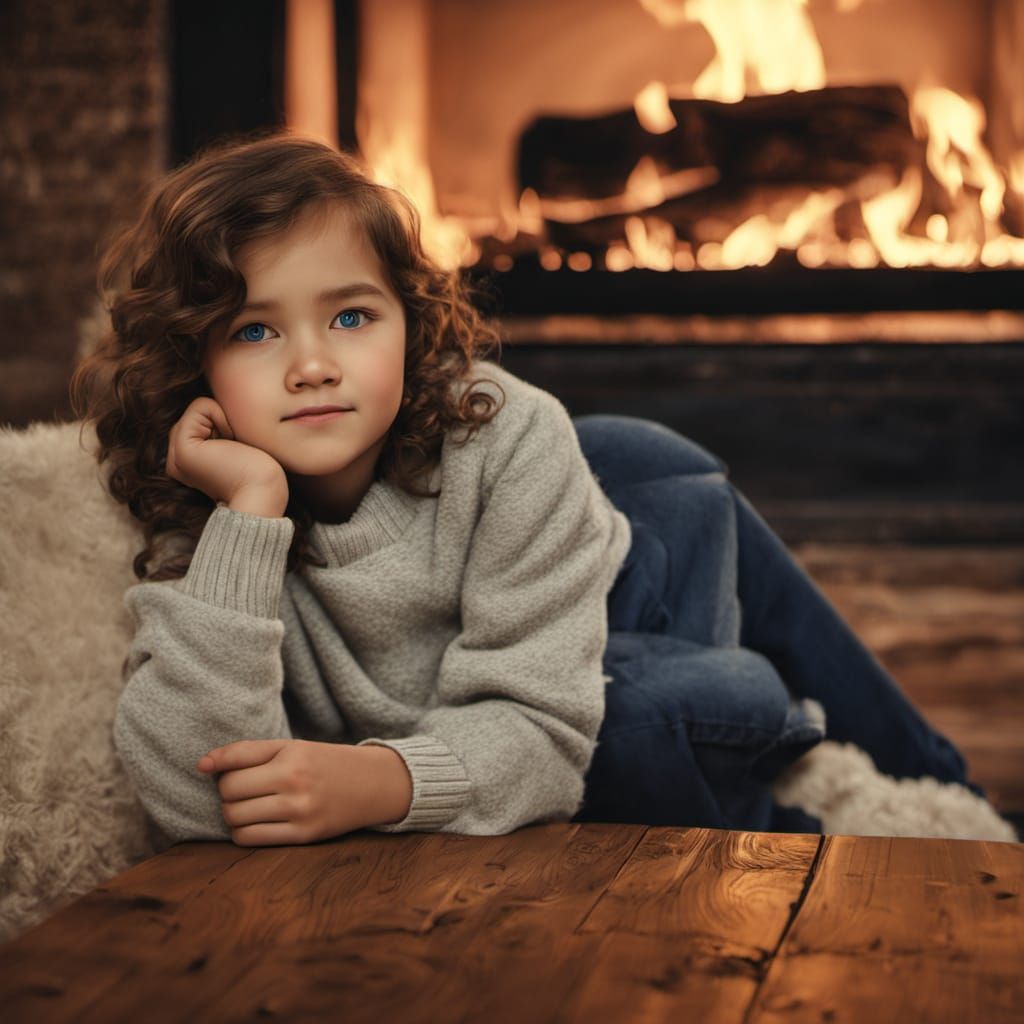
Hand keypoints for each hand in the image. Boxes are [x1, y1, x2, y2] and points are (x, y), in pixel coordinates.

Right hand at [166, 397, 287, 510]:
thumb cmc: (259, 468)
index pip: (199, 419)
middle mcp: (175, 461)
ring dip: (223, 421)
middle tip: (234, 451)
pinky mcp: (183, 449)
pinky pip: (200, 406)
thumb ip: (214, 428)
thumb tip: (215, 401)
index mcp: (185, 462)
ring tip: (231, 449)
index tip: (234, 452)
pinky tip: (228, 443)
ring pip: (198, 408)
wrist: (263, 490)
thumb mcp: (231, 444)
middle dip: (222, 422)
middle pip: (196, 413)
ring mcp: (176, 456)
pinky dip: (221, 417)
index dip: (224, 425)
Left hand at [197, 739, 412, 845]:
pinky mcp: (303, 837)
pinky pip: (252, 840)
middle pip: (230, 799)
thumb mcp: (289, 747)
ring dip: (234, 814)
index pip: (230, 774)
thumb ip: (243, 752)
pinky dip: (244, 832)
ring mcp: (299, 815)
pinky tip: (258, 820)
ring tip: (251, 804)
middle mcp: (295, 788)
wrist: (370, 784)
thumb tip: (200, 765)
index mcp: (290, 760)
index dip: (221, 773)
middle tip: (244, 788)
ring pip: (236, 822)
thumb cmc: (322, 762)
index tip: (223, 771)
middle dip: (228, 794)